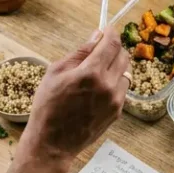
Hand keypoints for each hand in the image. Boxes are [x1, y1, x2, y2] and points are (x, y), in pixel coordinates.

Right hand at [21, 29, 129, 164]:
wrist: (52, 142)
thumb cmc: (48, 106)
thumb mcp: (56, 72)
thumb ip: (79, 53)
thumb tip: (96, 36)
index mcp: (91, 72)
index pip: (112, 44)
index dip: (111, 33)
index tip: (107, 30)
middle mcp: (108, 85)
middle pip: (123, 56)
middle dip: (114, 48)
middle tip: (100, 50)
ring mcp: (115, 100)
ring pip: (126, 73)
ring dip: (115, 67)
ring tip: (97, 72)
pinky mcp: (117, 112)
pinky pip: (122, 90)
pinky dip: (114, 83)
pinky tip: (97, 89)